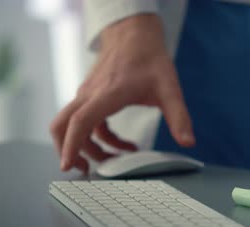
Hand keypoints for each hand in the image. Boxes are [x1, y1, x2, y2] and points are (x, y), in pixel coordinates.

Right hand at [50, 14, 194, 173]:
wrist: (135, 34)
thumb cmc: (150, 58)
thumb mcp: (170, 88)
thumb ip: (179, 116)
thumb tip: (188, 142)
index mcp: (107, 93)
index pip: (81, 122)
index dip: (72, 146)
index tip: (68, 166)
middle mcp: (91, 94)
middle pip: (62, 124)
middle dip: (68, 150)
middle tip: (83, 171)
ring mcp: (88, 95)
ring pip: (73, 125)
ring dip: (88, 147)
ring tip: (112, 161)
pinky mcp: (92, 96)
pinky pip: (88, 122)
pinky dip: (100, 137)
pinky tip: (123, 145)